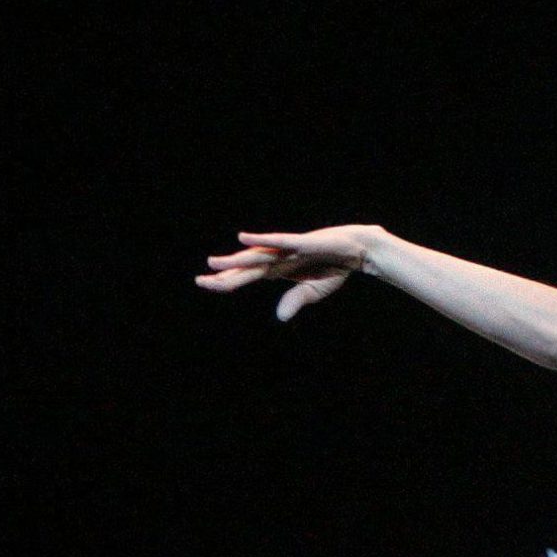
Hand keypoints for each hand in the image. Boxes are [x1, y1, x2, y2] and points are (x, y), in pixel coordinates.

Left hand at [197, 226, 373, 320]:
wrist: (355, 250)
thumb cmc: (333, 268)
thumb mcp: (313, 290)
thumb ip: (295, 300)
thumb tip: (279, 317)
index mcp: (277, 270)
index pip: (246, 277)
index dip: (226, 281)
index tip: (206, 285)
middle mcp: (277, 258)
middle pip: (245, 268)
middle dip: (224, 274)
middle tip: (200, 280)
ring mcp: (287, 249)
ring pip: (256, 255)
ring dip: (235, 259)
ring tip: (213, 263)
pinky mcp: (300, 242)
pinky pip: (277, 241)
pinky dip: (260, 239)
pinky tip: (243, 239)